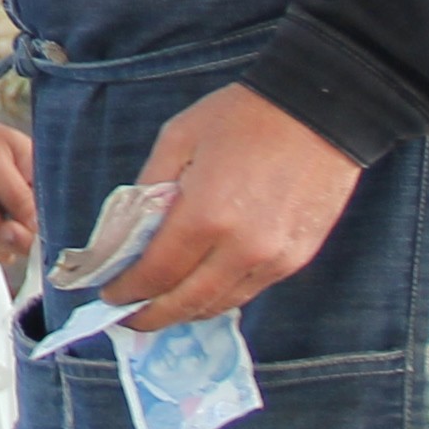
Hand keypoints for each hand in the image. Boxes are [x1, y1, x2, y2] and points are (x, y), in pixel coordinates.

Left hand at [0, 102, 39, 269]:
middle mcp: (32, 199)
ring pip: (15, 247)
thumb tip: (38, 226)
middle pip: (37, 237)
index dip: (41, 230)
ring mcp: (12, 214)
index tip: (18, 228)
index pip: (54, 214)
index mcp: (42, 178)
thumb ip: (17, 196)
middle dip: (14, 236)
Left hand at [104, 80, 363, 328]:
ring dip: (185, 312)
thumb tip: (128, 234)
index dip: (127, 291)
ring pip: (219, 305)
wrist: (319, 111)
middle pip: (185, 303)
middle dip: (150, 317)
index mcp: (205, 216)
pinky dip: (219, 298)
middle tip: (127, 317)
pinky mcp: (296, 259)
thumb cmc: (243, 117)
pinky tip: (201, 290)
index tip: (108, 295)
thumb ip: (148, 189)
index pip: (155, 274)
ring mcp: (273, 259)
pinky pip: (249, 292)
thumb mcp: (178, 139)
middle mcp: (240, 249)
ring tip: (161, 307)